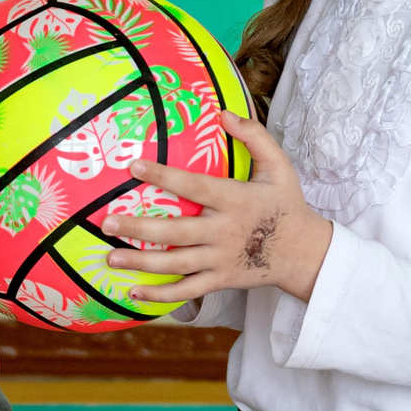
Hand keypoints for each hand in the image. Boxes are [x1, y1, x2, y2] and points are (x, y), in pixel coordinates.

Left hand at [100, 112, 332, 303]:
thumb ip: (255, 137)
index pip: (195, 186)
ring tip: (109, 259)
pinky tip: (134, 293)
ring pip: (176, 264)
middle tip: (106, 223)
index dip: (164, 177)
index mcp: (236, 200)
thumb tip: (225, 113)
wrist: (305, 253)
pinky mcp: (221, 280)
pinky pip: (187, 291)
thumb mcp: (279, 166)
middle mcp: (225, 231)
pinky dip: (161, 296)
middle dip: (138, 228)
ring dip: (141, 263)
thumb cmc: (285, 204)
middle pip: (176, 231)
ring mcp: (221, 259)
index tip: (134, 166)